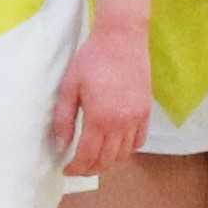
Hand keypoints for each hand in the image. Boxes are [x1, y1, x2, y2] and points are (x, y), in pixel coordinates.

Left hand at [48, 9, 151, 179]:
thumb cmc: (92, 59)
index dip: (76, 168)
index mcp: (100, 118)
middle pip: (107, 160)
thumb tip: (61, 145)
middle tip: (78, 167)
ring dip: (109, 162)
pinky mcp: (146, 111)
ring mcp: (137, 118)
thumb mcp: (69, 87)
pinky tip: (115, 146)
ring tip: (95, 159)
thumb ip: (63, 119)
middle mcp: (122, 123)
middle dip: (91, 169)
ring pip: (124, 154)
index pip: (88, 156)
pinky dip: (127, 150)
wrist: (122, 38)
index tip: (67, 169)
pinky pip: (139, 141)